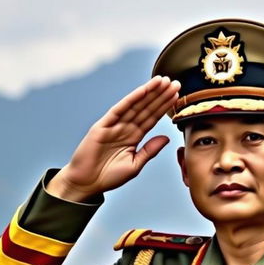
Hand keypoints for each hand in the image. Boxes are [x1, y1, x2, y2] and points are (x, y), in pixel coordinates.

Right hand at [47, 75, 179, 200]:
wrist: (87, 183)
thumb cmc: (109, 176)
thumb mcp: (135, 164)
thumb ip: (150, 150)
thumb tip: (167, 138)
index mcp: (133, 136)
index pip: (152, 118)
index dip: (164, 107)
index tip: (176, 96)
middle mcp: (125, 128)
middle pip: (146, 108)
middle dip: (160, 95)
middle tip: (175, 83)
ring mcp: (114, 125)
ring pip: (135, 105)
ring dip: (149, 92)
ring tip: (162, 81)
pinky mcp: (103, 126)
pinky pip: (119, 110)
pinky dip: (131, 99)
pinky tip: (143, 91)